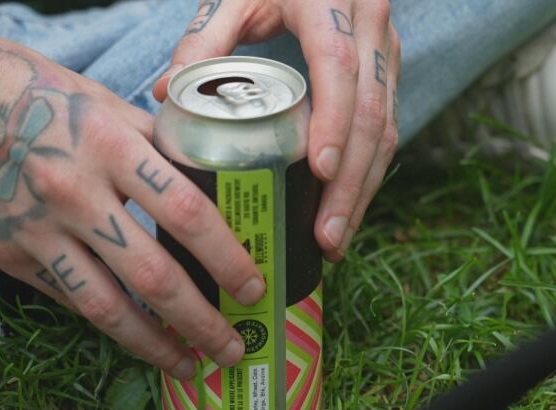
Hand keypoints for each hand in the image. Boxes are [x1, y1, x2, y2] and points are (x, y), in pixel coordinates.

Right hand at [0, 21, 265, 378]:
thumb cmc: (39, 93)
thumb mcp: (107, 105)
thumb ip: (159, 144)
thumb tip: (211, 178)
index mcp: (111, 146)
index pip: (185, 212)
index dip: (225, 257)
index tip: (252, 285)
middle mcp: (76, 193)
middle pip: (153, 274)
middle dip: (201, 320)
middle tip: (233, 345)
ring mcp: (39, 229)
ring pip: (107, 306)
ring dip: (155, 343)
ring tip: (190, 364)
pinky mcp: (11, 253)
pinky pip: (71, 299)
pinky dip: (110, 323)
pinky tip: (139, 338)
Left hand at [153, 0, 400, 261]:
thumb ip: (203, 39)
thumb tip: (167, 93)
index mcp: (330, 0)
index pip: (339, 64)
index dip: (333, 120)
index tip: (319, 172)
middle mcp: (370, 25)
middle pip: (370, 111)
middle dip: (351, 180)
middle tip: (326, 234)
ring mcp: (386, 52)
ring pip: (387, 128)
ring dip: (364, 189)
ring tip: (335, 239)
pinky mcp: (389, 74)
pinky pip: (387, 129)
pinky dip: (368, 174)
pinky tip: (346, 209)